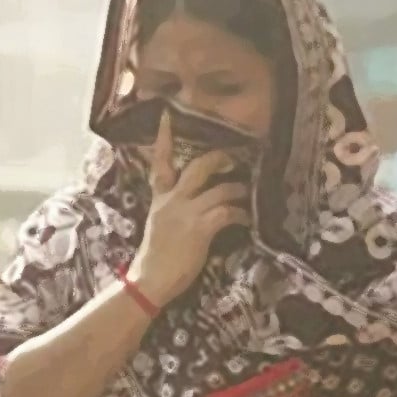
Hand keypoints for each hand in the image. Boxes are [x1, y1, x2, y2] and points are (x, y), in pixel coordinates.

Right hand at [125, 112, 250, 306]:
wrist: (149, 280)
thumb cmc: (156, 256)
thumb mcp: (159, 222)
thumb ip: (173, 207)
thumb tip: (194, 200)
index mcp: (160, 197)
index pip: (160, 161)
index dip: (164, 138)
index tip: (167, 116)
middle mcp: (172, 199)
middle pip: (199, 166)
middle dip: (219, 159)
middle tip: (232, 159)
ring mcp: (186, 212)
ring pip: (220, 188)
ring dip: (238, 190)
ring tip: (247, 196)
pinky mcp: (200, 228)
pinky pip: (227, 212)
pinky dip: (241, 214)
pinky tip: (247, 220)